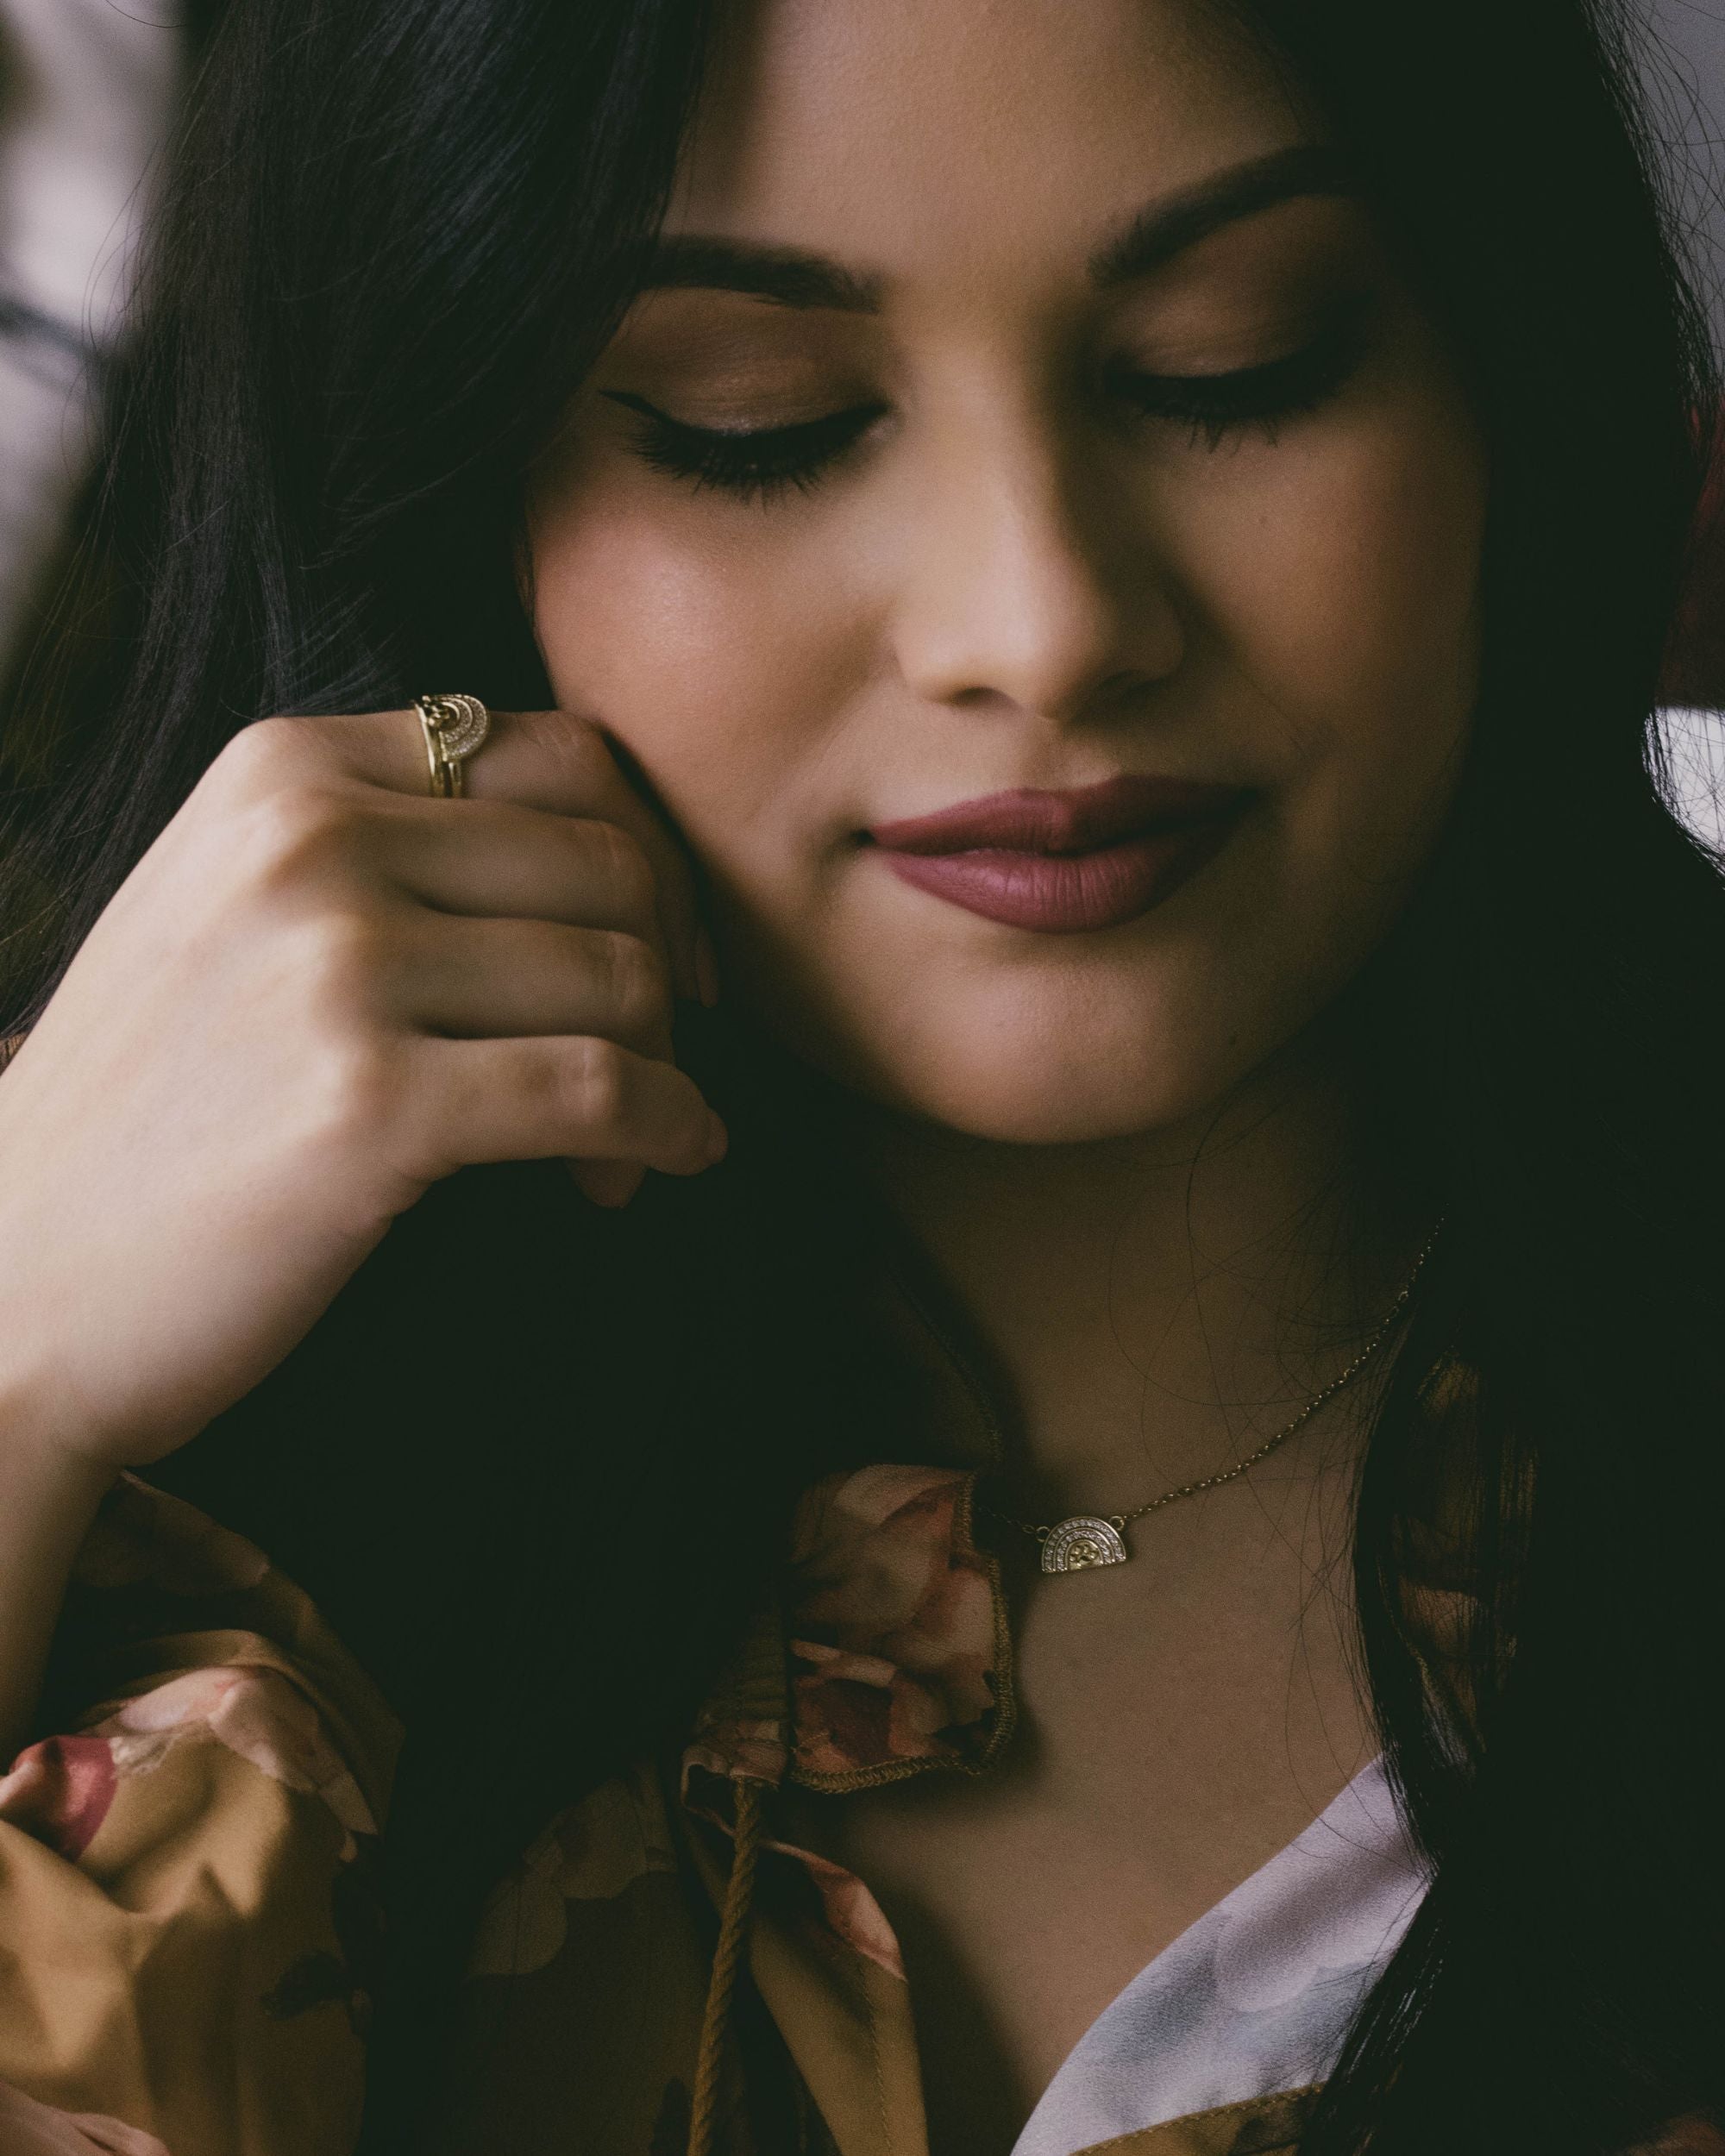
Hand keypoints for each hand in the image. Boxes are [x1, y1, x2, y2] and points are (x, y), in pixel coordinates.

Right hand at [0, 706, 727, 1472]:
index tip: (661, 947)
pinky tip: (667, 1164)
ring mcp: (335, 967)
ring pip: (620, 976)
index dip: (644, 855)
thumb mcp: (229, 907)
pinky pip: (600, 1091)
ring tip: (624, 1146)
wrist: (12, 1282)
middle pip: (608, 865)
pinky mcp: (366, 1105)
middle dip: (671, 969)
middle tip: (661, 1057)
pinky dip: (670, 1129)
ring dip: (667, 1068)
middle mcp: (311, 841)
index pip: (561, 758)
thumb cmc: (146, 1107)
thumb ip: (381, 844)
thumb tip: (600, 859)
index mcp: (285, 770)